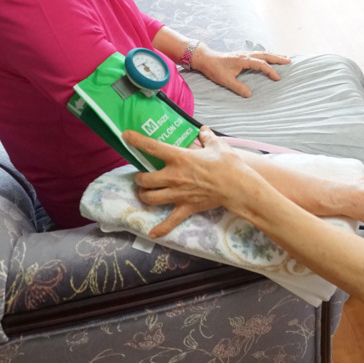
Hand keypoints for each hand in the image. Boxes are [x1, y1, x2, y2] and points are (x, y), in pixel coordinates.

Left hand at [124, 126, 256, 236]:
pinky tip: (152, 233)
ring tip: (145, 192)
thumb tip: (204, 131)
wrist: (238, 186)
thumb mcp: (218, 145)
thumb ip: (207, 137)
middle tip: (142, 176)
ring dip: (144, 195)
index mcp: (179, 157)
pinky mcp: (186, 207)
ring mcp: (178, 194)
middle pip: (145, 179)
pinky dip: (161, 228)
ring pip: (150, 198)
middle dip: (140, 178)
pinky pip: (170, 221)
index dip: (136, 140)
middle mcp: (173, 176)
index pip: (152, 147)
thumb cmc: (228, 164)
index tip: (126, 136)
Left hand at [192, 45, 290, 96]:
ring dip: (273, 55)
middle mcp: (246, 55)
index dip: (270, 71)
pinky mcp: (242, 56)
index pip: (261, 64)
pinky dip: (267, 55)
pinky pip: (258, 54)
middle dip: (277, 58)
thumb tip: (250, 94)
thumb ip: (238, 87)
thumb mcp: (225, 80)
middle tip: (289, 60)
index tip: (278, 78)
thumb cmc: (215, 69)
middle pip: (265, 55)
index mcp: (243, 60)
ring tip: (284, 57)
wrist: (206, 58)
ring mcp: (244, 54)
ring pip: (262, 53)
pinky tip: (269, 58)